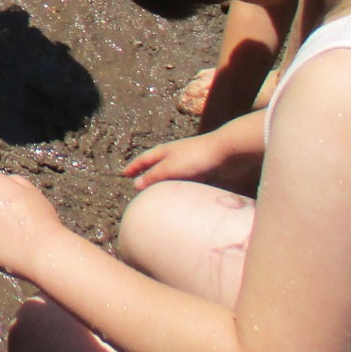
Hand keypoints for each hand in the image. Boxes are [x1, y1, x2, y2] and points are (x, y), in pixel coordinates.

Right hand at [124, 131, 260, 191]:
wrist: (226, 152)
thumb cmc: (195, 157)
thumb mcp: (170, 167)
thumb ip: (153, 176)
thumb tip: (136, 184)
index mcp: (163, 152)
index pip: (143, 159)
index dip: (133, 167)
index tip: (124, 174)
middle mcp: (174, 156)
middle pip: (157, 166)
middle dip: (147, 175)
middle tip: (139, 188)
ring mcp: (188, 164)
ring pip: (172, 176)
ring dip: (164, 184)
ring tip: (158, 197)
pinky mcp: (202, 172)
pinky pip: (186, 182)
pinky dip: (180, 189)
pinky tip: (181, 199)